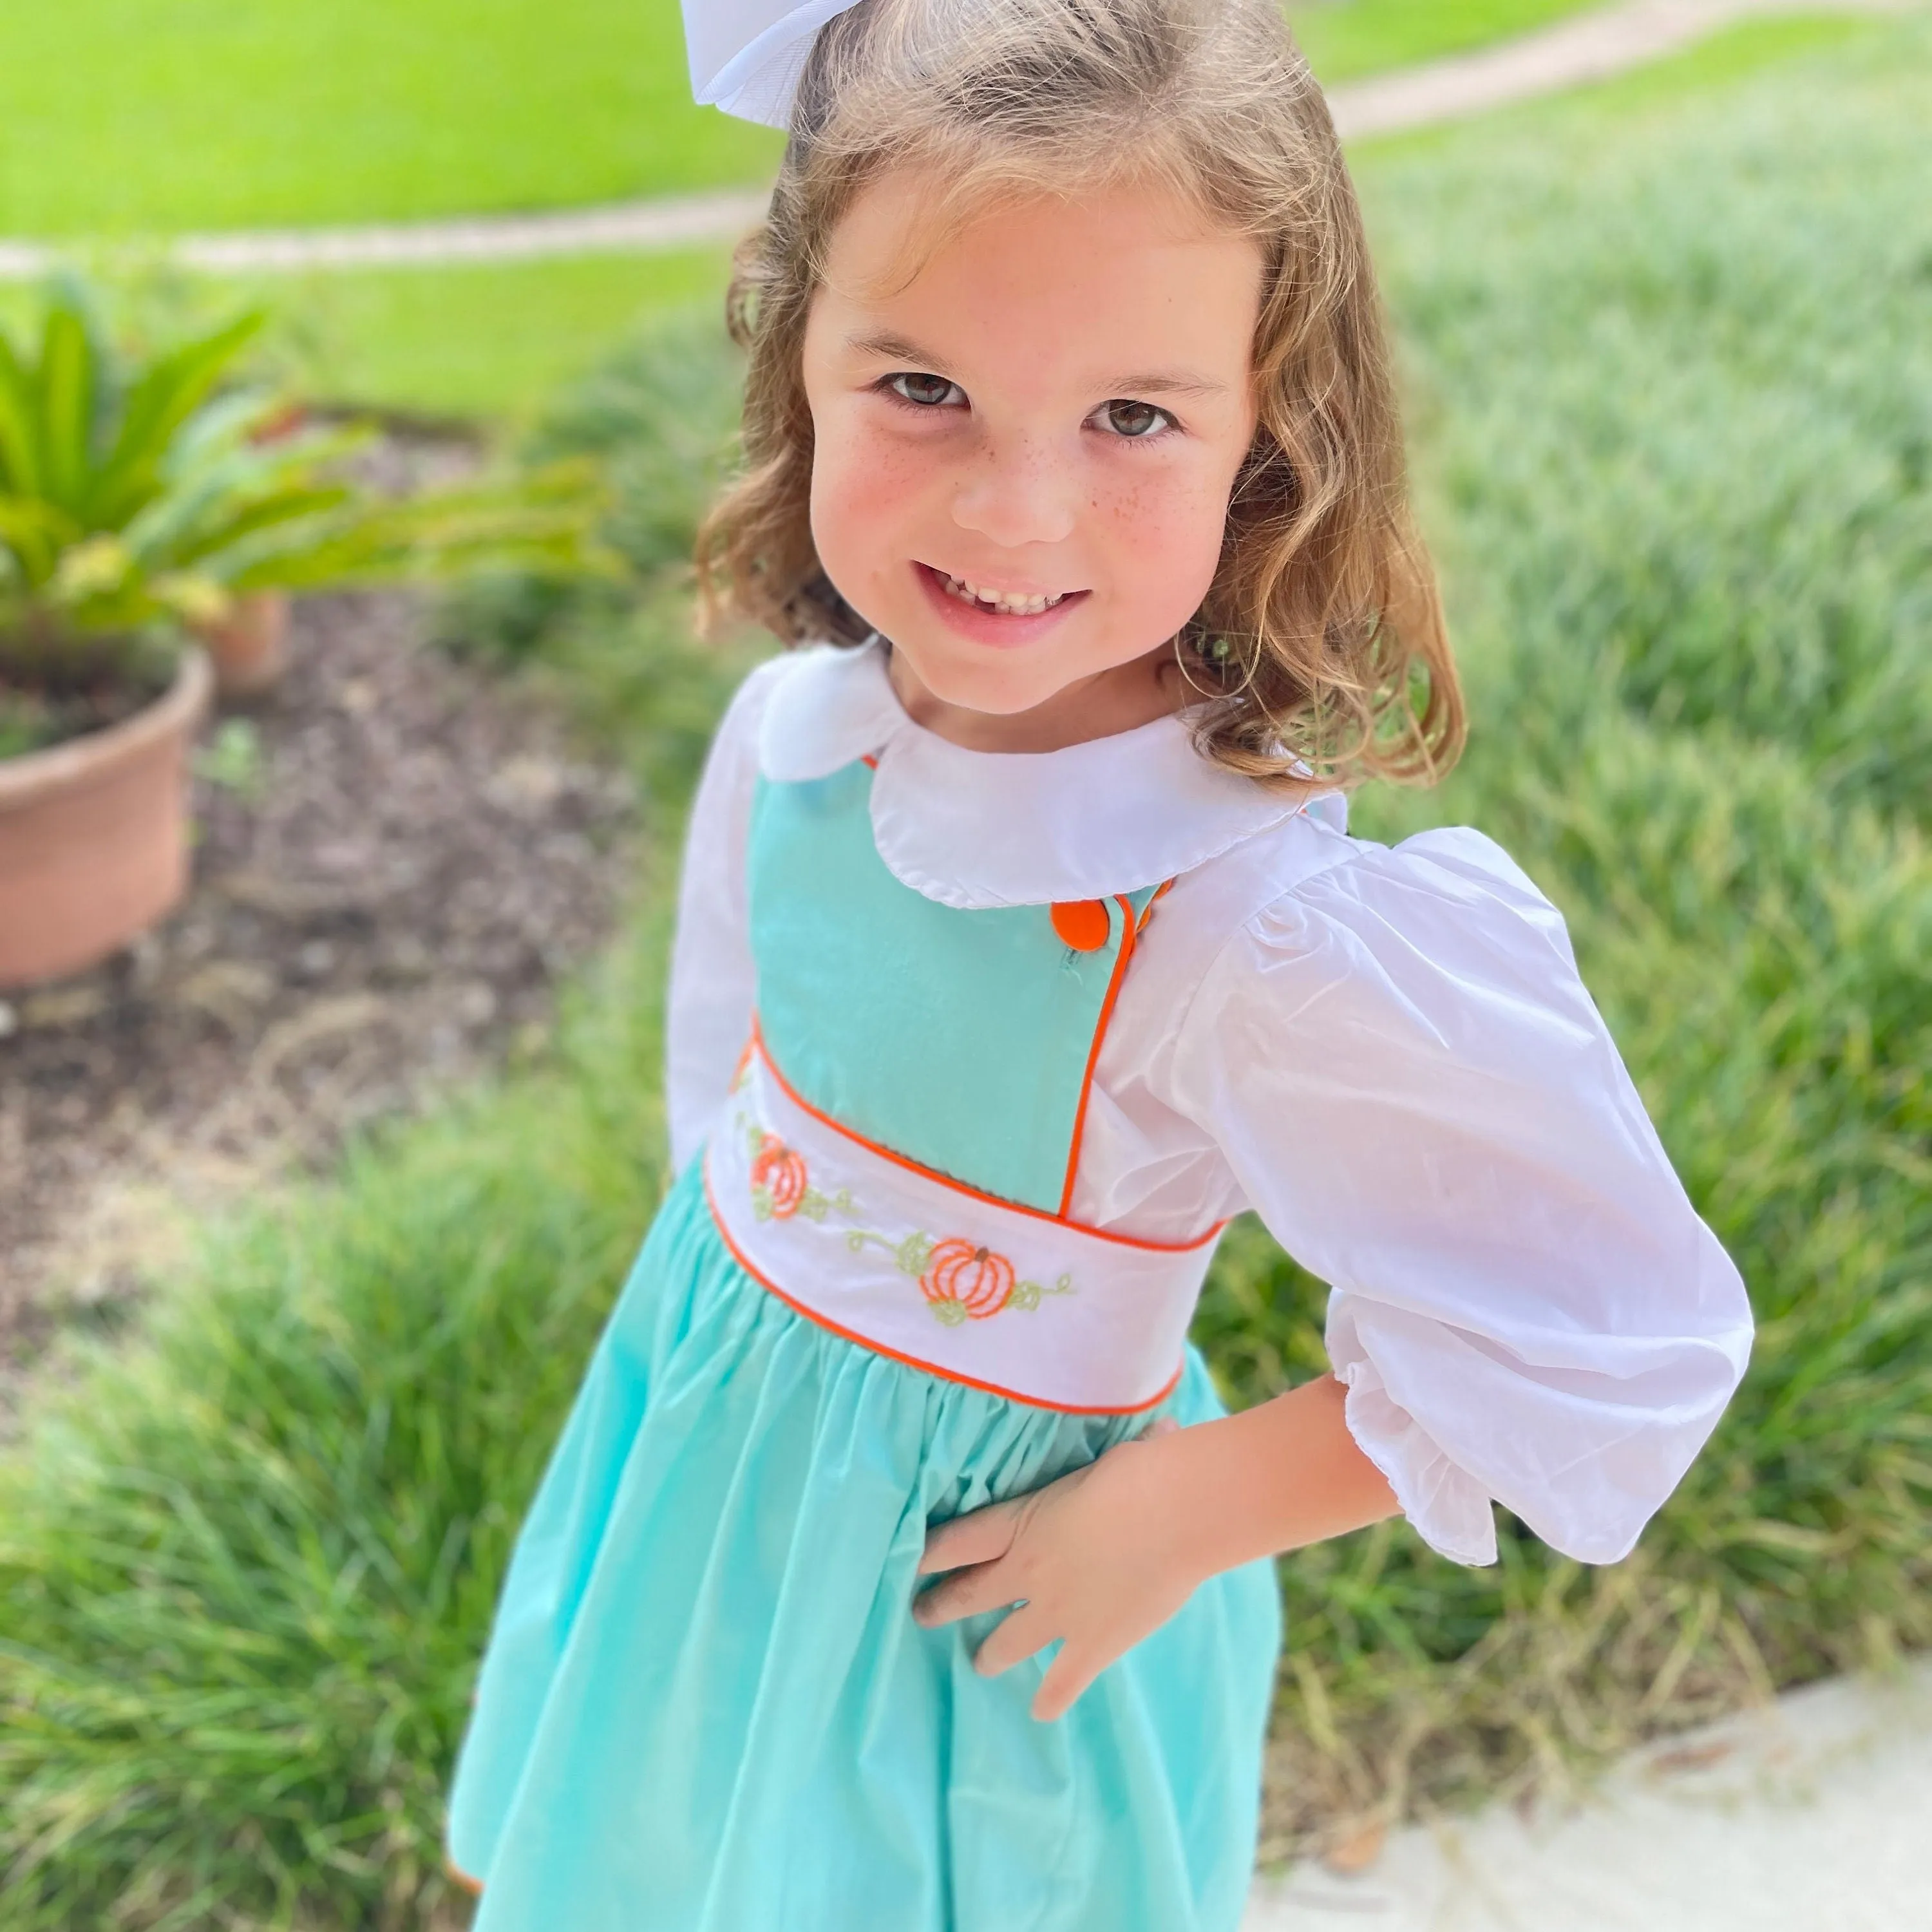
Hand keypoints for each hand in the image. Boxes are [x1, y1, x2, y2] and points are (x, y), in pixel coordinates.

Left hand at [910, 1376, 1401, 1723]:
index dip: (929, 1553)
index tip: (912, 1561)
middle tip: (923, 1615)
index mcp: (1021, 1522)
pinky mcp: (1092, 1647)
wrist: (1179, 1511)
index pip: (955, 1541)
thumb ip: (1122, 1458)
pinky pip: (1059, 1685)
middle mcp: (1026, 1571)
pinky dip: (1049, 1701)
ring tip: (984, 1663)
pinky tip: (1042, 1711)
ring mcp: (1057, 1613)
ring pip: (1003, 1646)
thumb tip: (1165, 1432)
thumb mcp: (1114, 1457)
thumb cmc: (1148, 1469)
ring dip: (990, 1656)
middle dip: (940, 1608)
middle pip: (966, 1595)